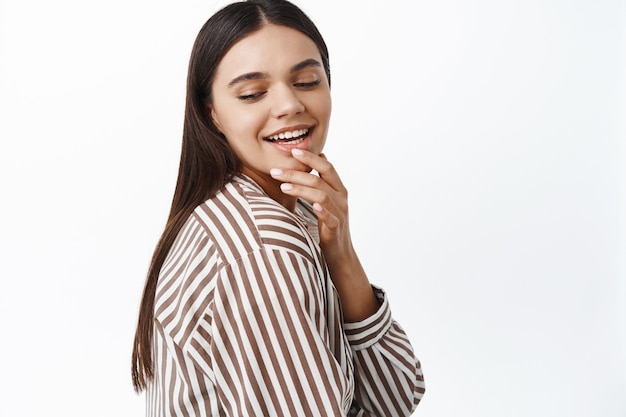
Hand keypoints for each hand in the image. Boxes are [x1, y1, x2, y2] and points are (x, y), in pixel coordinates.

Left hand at [270, 148, 378, 320]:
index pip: (326, 166)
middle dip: (297, 172)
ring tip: (283, 186)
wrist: (340, 255)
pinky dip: (322, 209)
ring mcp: (340, 212)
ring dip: (301, 189)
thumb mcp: (324, 201)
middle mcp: (341, 197)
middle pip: (320, 178)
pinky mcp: (336, 228)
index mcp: (338, 189)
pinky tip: (312, 205)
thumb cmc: (329, 226)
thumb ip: (320, 182)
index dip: (310, 157)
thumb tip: (319, 158)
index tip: (292, 150)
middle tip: (276, 170)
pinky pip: (330, 216)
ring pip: (322, 194)